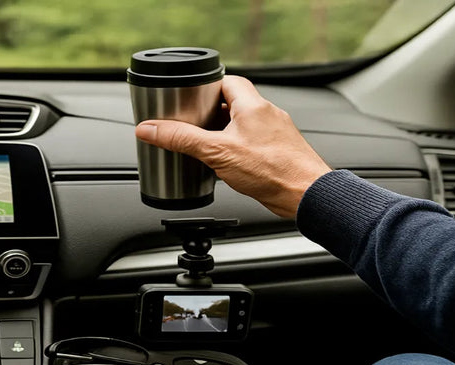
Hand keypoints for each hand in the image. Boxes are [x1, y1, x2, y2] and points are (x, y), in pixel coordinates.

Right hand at [134, 75, 330, 217]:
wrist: (304, 194)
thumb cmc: (272, 170)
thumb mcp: (216, 152)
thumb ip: (181, 138)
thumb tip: (150, 128)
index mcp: (253, 104)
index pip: (226, 80)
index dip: (206, 86)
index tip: (190, 96)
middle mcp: (267, 114)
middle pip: (232, 102)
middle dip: (210, 113)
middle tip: (192, 124)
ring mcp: (275, 133)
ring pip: (242, 124)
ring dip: (223, 133)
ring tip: (206, 146)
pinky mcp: (278, 151)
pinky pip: (252, 142)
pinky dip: (237, 148)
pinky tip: (228, 164)